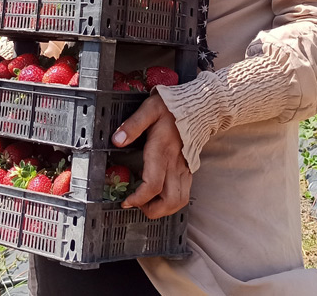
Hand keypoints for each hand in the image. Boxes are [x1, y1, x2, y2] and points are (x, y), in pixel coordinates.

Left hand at [112, 92, 191, 218]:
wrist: (199, 107)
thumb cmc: (172, 108)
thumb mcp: (149, 109)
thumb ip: (132, 125)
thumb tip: (117, 140)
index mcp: (162, 152)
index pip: (152, 186)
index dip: (138, 199)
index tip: (126, 200)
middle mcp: (175, 165)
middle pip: (170, 201)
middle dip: (152, 210)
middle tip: (136, 204)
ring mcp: (184, 169)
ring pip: (179, 201)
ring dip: (163, 209)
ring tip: (146, 202)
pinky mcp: (189, 170)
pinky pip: (184, 193)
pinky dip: (171, 201)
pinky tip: (158, 194)